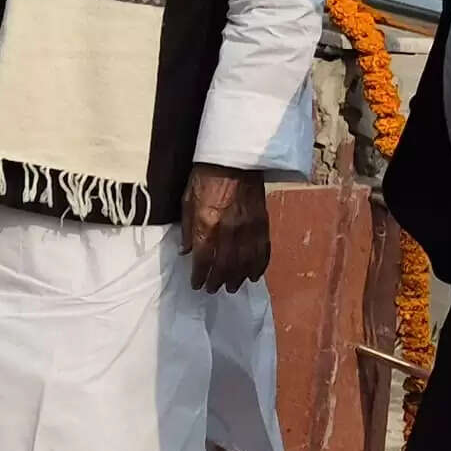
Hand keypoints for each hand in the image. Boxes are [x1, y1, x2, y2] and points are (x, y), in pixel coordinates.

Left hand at [182, 166, 270, 292]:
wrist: (235, 160)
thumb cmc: (206, 177)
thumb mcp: (188, 199)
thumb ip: (188, 227)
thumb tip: (187, 251)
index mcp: (207, 223)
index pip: (203, 258)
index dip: (200, 275)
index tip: (196, 285)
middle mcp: (229, 230)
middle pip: (225, 265)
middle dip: (218, 281)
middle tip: (214, 290)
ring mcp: (249, 228)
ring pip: (246, 262)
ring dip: (238, 278)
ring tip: (232, 287)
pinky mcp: (263, 224)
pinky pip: (263, 251)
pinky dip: (259, 266)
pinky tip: (254, 275)